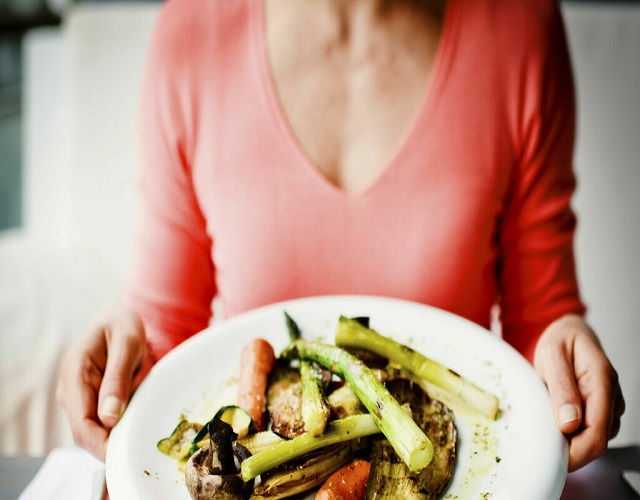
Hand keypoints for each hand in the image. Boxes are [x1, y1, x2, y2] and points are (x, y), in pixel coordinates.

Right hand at [56, 303, 152, 460]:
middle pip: (84, 432)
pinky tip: (134, 422)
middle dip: (109, 444)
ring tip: (140, 427)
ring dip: (115, 434)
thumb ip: (118, 379)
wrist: (118, 319)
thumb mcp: (127, 345)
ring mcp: (77, 397)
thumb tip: (109, 418)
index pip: (81, 422)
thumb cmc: (123, 326)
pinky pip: (101, 423)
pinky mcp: (88, 401)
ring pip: (93, 431)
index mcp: (75, 373)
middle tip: (140, 445)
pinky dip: (117, 427)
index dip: (100, 444)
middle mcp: (70, 390)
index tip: (124, 453)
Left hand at [533, 314, 624, 470]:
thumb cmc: (560, 342)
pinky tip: (556, 416)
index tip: (552, 457)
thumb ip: (561, 387)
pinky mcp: (603, 412)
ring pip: (593, 439)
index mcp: (602, 380)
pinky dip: (570, 432)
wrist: (569, 334)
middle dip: (569, 448)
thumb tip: (569, 423)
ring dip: (569, 439)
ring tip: (547, 414)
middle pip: (596, 441)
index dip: (576, 452)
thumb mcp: (551, 356)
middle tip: (540, 435)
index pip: (597, 432)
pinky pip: (588, 432)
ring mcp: (610, 406)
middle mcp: (612, 396)